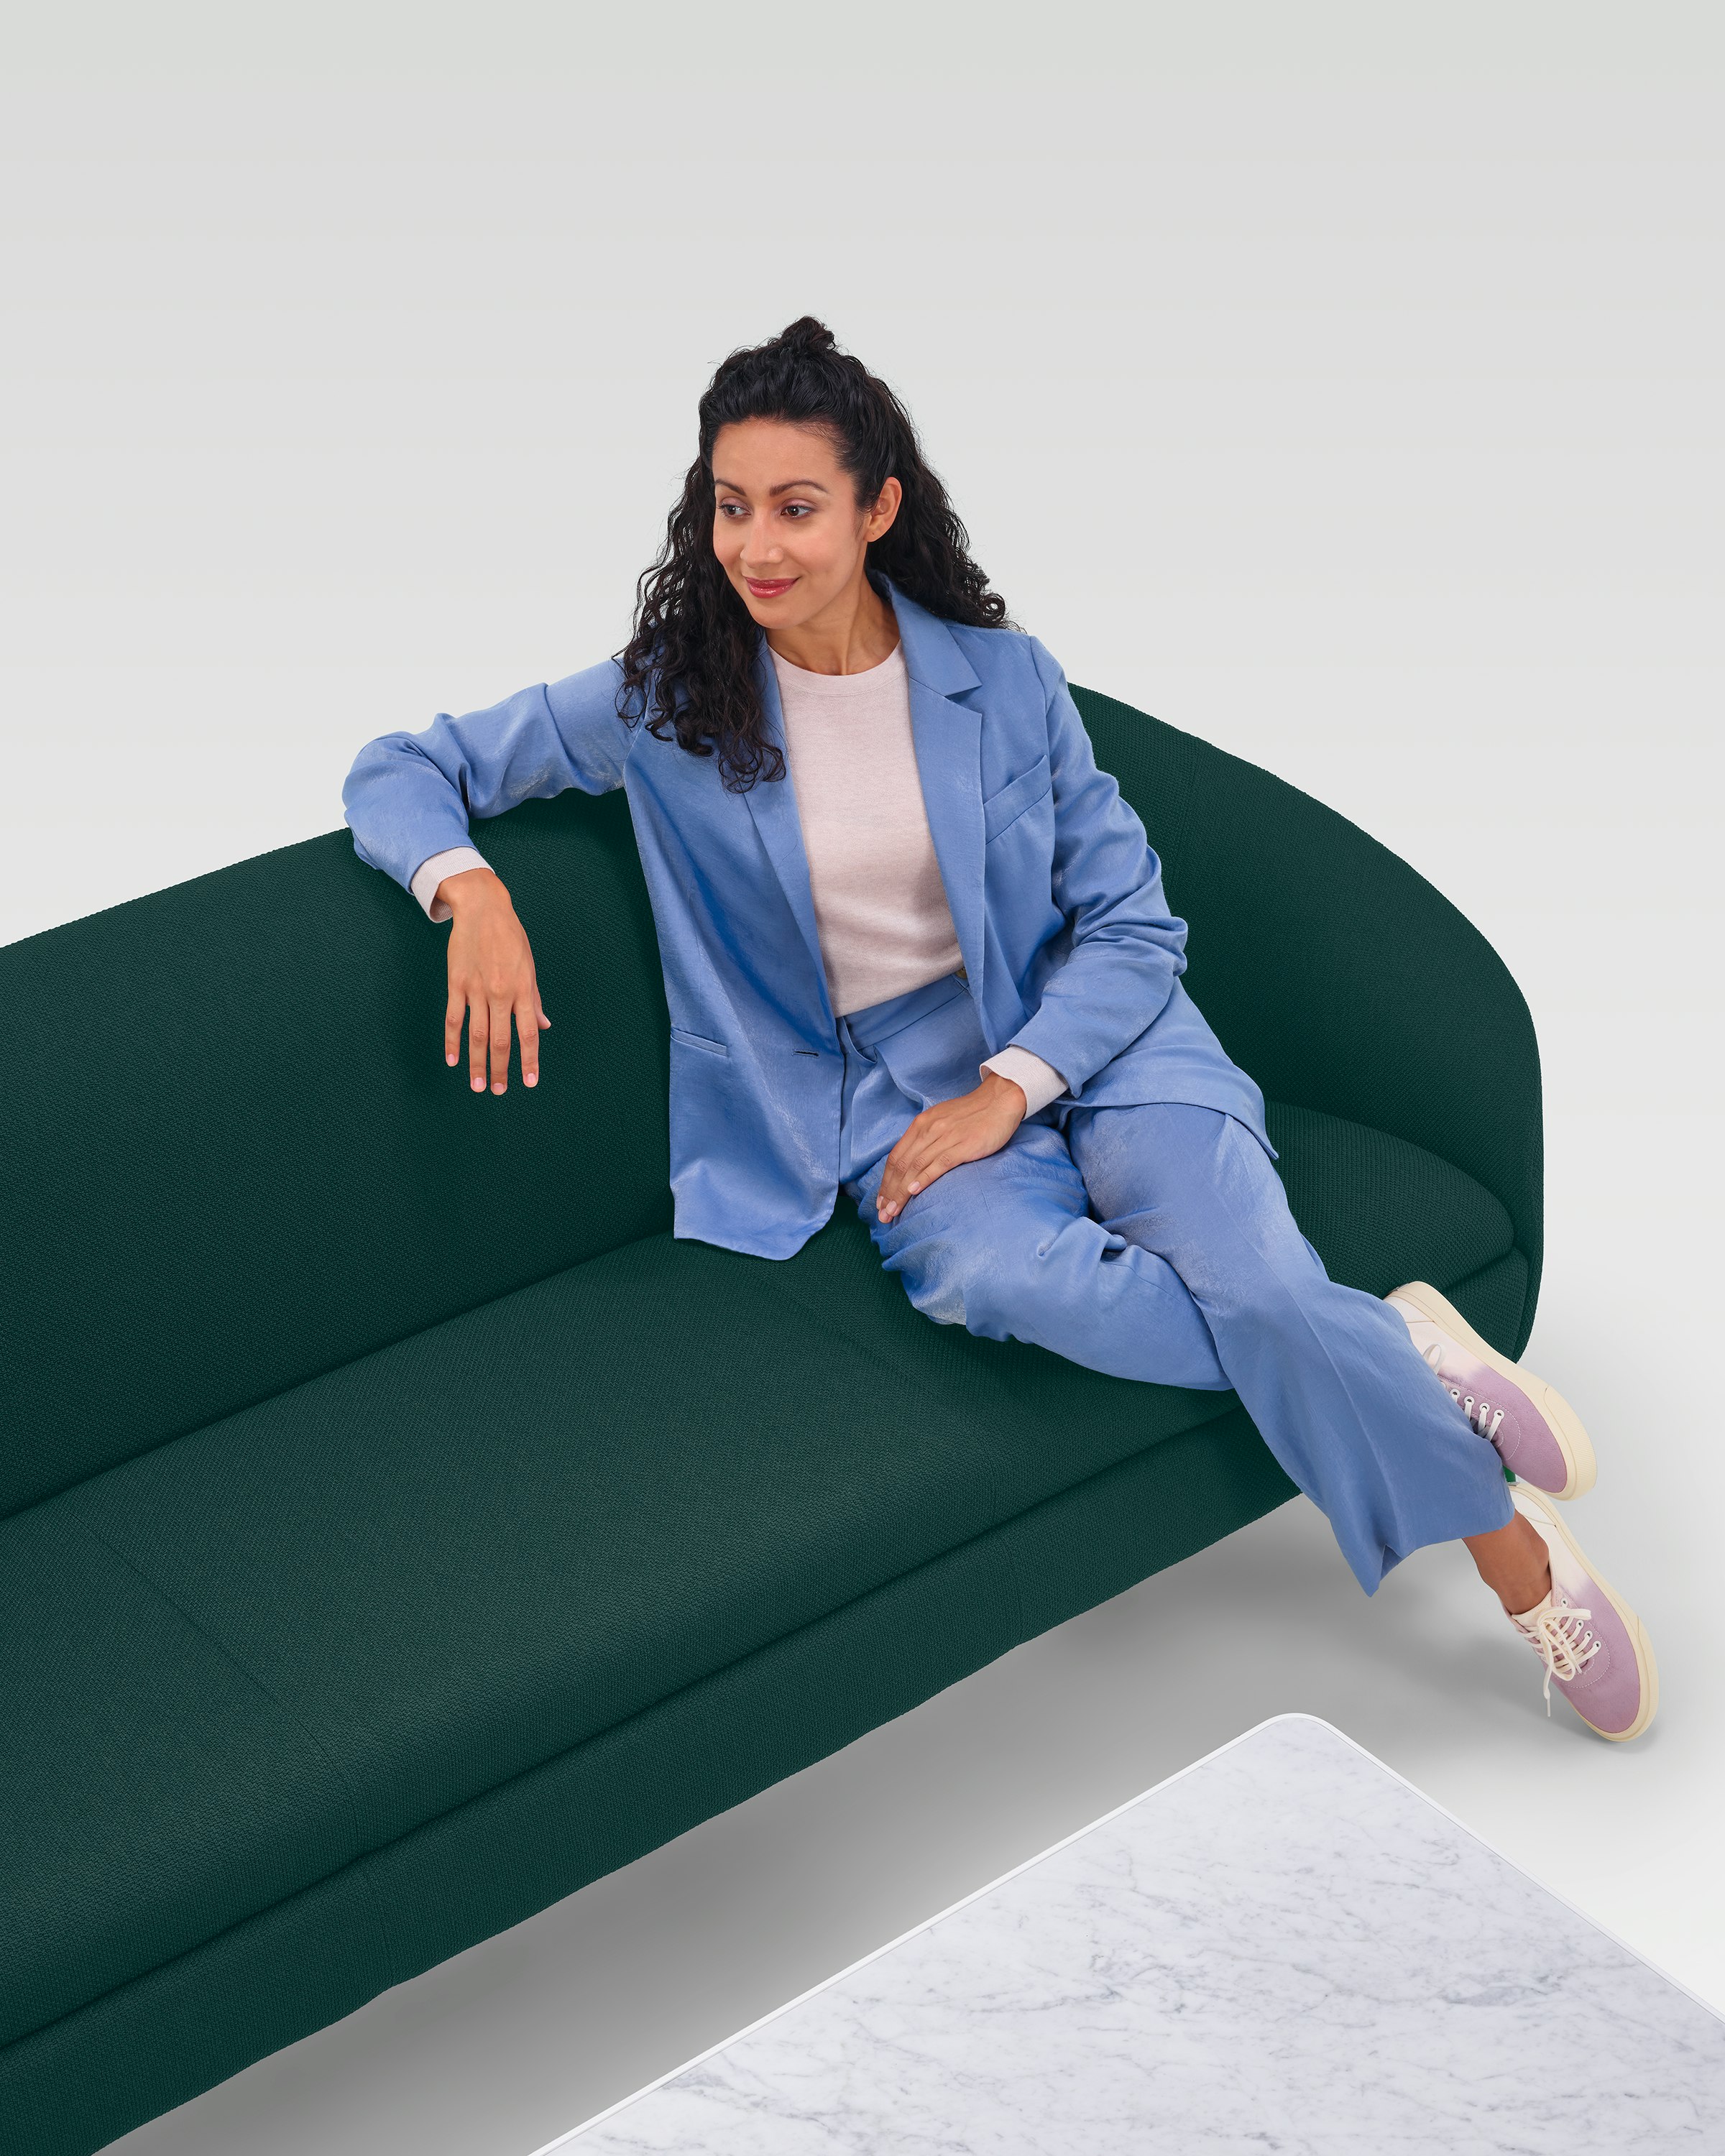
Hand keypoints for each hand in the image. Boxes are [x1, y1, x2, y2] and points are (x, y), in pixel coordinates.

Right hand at [439, 866, 549, 1093]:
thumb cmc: (511, 937)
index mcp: (523, 989)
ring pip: (476, 1035)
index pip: (528, 1033)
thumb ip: (534, 999)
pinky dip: (452, 1042)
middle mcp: (501, 993)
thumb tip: (544, 1026)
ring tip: (478, 1085)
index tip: (529, 1082)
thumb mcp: (530, 965)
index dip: (529, 1060)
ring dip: (477, 1063)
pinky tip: (452, 1060)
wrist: (482, 908)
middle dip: (501, 1069)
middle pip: (501, 1040)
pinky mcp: (456, 984)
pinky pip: (453, 1019)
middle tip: (499, 1091)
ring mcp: (477, 989)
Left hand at [875, 1070, 1026, 1224]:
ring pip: (915, 1167)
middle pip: (901, 1165)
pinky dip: (923, 1179)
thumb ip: (925, 1138)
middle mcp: (928, 1129)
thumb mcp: (940, 1120)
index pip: (895, 1157)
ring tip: (893, 1211)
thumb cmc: (971, 1114)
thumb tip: (911, 1162)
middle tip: (883, 1214)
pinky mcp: (963, 1145)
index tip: (880, 1201)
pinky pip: (939, 1164)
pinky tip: (913, 1192)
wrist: (1000, 1100)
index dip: (885, 1181)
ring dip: (901, 1192)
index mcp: (921, 1124)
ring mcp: (945, 1137)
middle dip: (889, 1192)